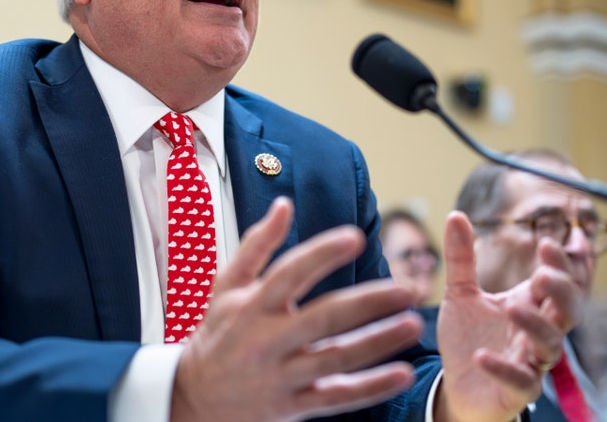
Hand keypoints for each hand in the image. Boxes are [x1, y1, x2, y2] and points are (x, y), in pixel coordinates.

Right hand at [170, 197, 423, 421]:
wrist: (193, 399)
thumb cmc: (217, 335)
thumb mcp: (226, 287)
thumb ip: (257, 244)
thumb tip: (284, 204)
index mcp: (251, 306)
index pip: (290, 273)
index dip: (322, 253)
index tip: (356, 236)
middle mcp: (266, 340)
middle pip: (323, 318)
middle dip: (368, 302)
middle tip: (407, 288)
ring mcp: (280, 376)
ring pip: (336, 359)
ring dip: (378, 342)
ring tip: (413, 323)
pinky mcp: (292, 406)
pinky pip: (337, 398)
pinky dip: (372, 388)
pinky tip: (403, 374)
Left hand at [435, 212, 581, 421]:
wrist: (457, 385)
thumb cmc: (469, 339)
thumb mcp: (461, 294)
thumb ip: (461, 258)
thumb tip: (456, 214)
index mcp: (530, 304)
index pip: (558, 282)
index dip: (560, 264)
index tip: (546, 243)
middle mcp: (536, 332)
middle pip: (569, 311)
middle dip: (561, 291)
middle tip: (542, 275)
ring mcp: (530, 362)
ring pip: (551, 345)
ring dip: (535, 325)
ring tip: (511, 307)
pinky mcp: (517, 390)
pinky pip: (521, 381)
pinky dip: (504, 368)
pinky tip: (482, 356)